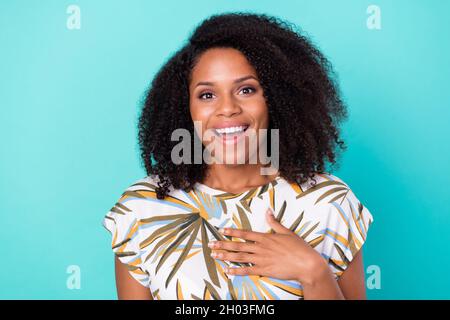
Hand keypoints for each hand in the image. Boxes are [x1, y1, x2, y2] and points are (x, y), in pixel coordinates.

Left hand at [208, 207, 329, 285]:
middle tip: (211, 244)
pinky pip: (247, 270)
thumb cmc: (299, 248)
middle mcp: (261, 248)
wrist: (307, 264)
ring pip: (239, 257)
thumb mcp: (287, 232)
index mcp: (265, 237)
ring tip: (214, 255)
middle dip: (223, 244)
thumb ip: (274, 222)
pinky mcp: (264, 270)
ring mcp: (261, 259)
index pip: (245, 233)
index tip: (222, 230)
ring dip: (226, 256)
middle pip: (238, 245)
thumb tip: (268, 211)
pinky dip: (236, 271)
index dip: (232, 232)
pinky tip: (227, 271)